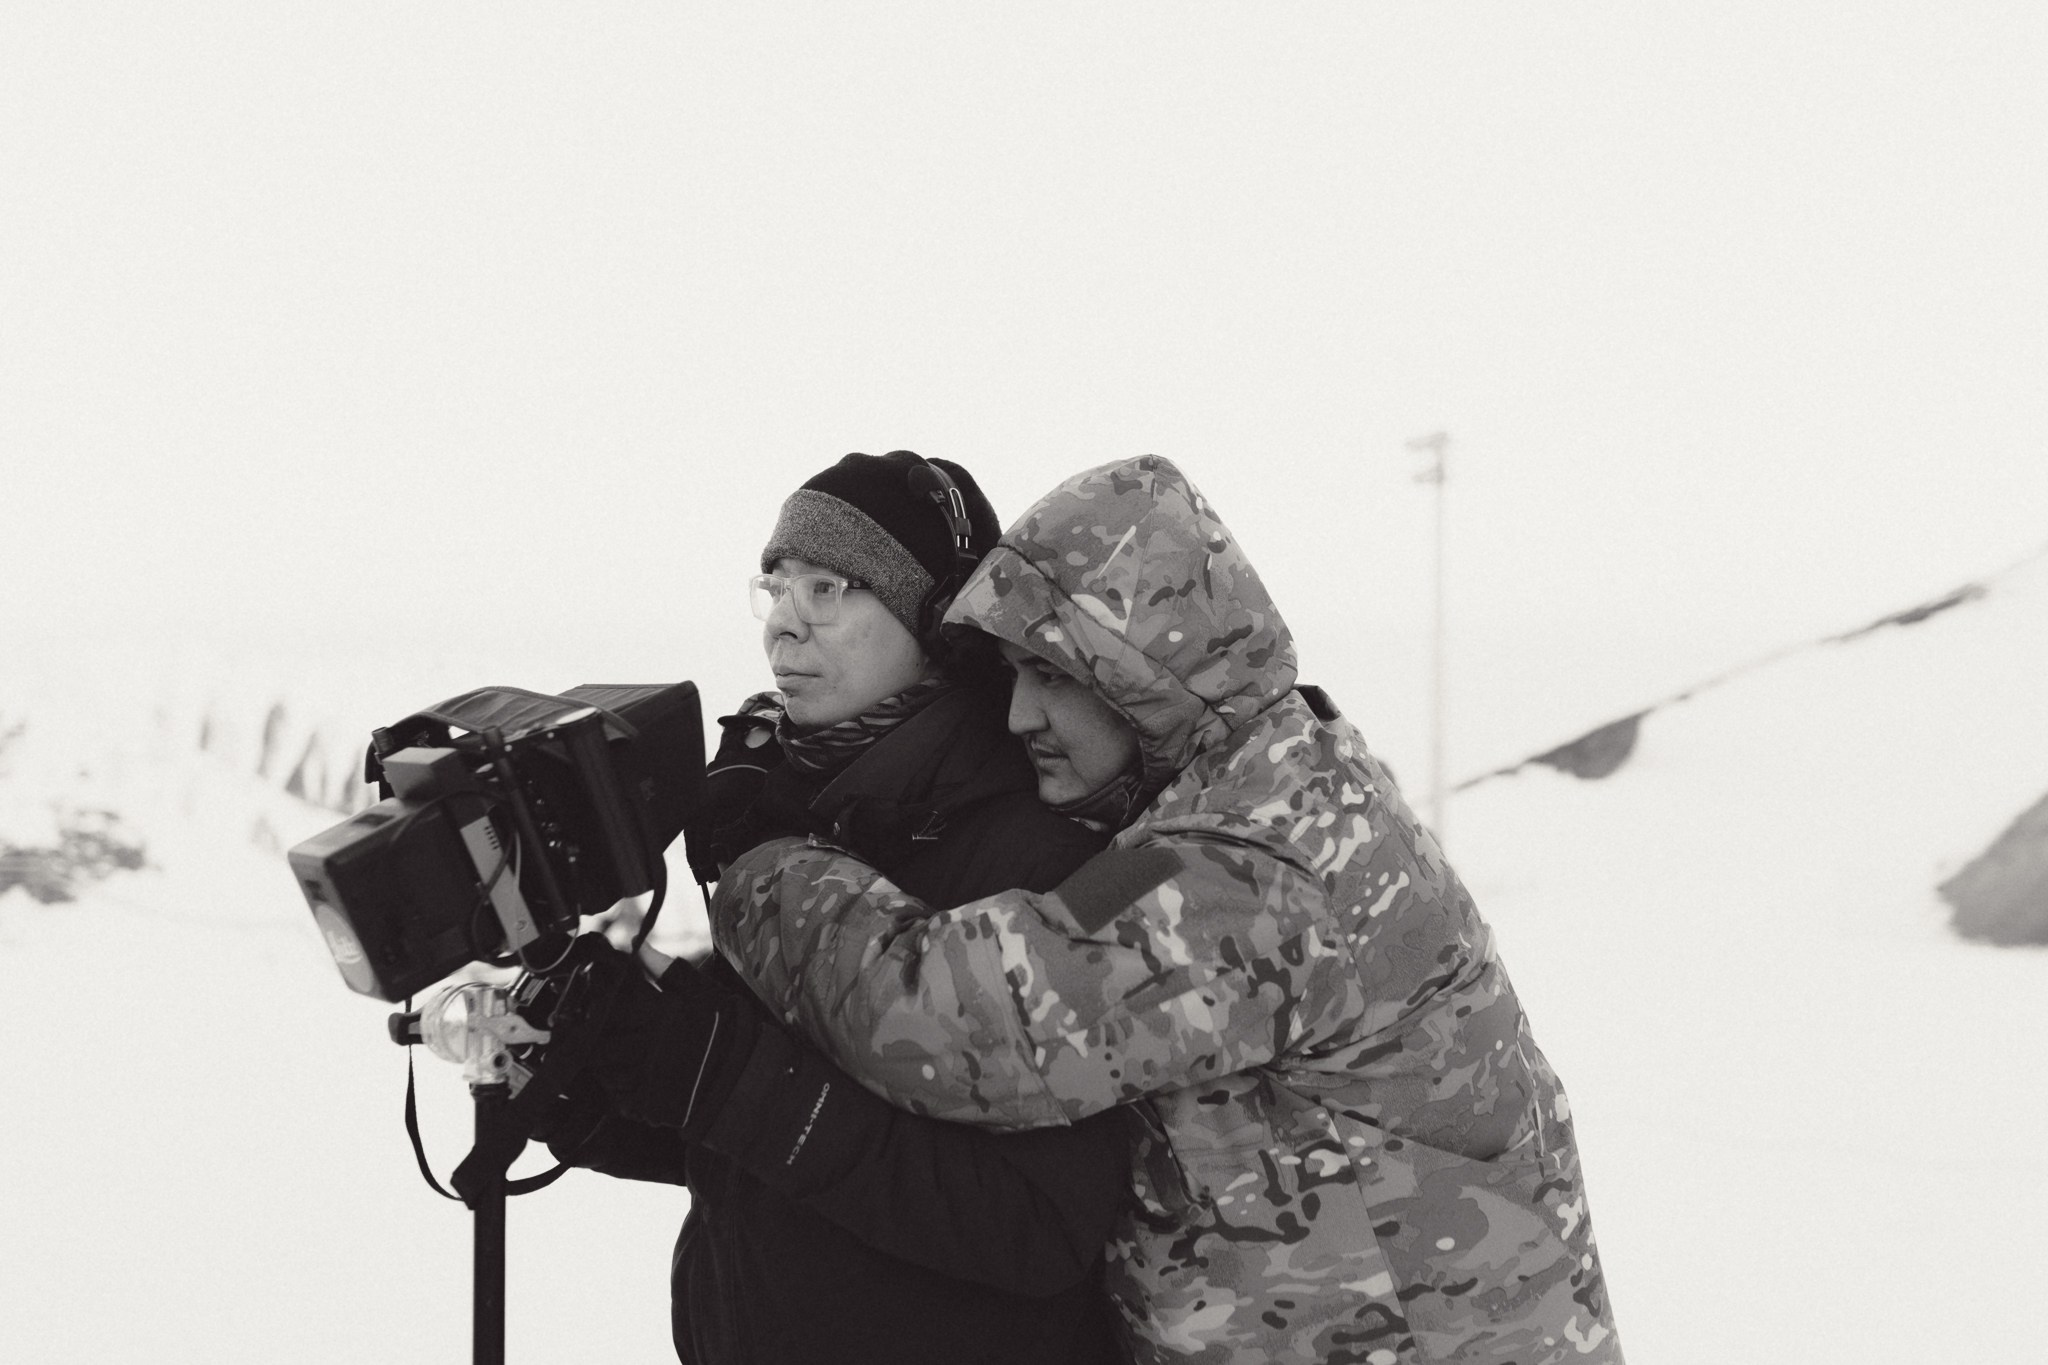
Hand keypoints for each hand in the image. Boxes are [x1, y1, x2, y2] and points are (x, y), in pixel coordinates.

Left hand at [569, 940, 758, 1137]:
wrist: (746, 1075)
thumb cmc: (725, 1027)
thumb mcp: (701, 991)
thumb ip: (665, 969)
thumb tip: (637, 944)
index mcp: (656, 1015)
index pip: (607, 1009)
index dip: (596, 1006)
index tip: (595, 1004)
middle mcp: (645, 1047)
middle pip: (598, 1044)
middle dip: (595, 1039)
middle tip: (599, 1033)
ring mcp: (645, 1080)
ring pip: (604, 1073)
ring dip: (604, 1064)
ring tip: (617, 1056)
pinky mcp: (648, 1106)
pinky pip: (617, 1098)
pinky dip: (618, 1089)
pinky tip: (632, 1078)